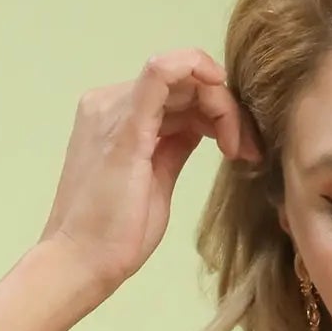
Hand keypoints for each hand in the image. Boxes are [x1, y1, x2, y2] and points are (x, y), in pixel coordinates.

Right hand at [35, 48, 263, 293]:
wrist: (82, 262)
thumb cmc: (115, 235)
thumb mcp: (156, 181)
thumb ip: (174, 147)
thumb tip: (199, 128)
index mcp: (116, 116)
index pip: (175, 91)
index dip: (216, 110)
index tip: (241, 148)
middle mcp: (109, 103)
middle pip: (182, 83)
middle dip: (226, 109)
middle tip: (248, 150)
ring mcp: (114, 109)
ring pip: (181, 77)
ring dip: (223, 107)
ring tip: (240, 150)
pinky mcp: (126, 125)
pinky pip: (162, 72)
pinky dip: (196, 68)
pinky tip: (222, 92)